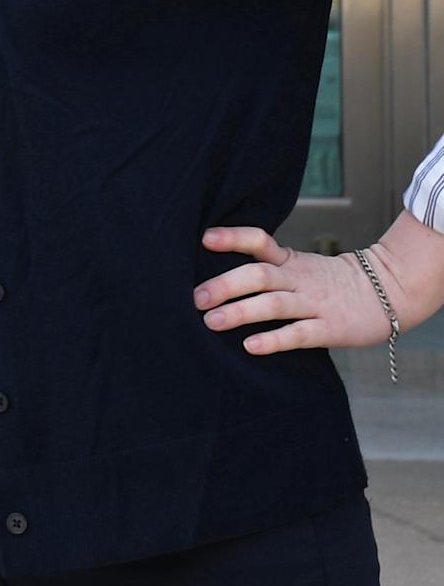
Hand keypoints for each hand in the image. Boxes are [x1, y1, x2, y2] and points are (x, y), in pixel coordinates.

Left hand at [195, 226, 391, 356]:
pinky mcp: (330, 329)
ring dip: (241, 312)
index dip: (233, 238)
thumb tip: (213, 275)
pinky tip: (251, 346)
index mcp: (290, 261)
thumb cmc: (330, 282)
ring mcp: (314, 303)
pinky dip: (274, 340)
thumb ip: (266, 267)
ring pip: (274, 304)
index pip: (260, 241)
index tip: (205, 238)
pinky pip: (299, 334)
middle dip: (225, 284)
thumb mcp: (299, 266)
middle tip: (196, 298)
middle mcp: (298, 279)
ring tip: (211, 322)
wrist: (388, 293)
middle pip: (259, 275)